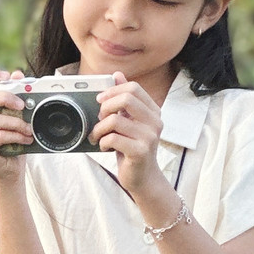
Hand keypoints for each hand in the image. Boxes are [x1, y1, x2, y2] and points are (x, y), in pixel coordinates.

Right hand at [0, 67, 32, 182]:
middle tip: (22, 105)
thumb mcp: (16, 116)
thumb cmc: (11, 142)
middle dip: (6, 98)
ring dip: (17, 123)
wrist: (9, 170)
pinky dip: (16, 136)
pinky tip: (25, 139)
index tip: (6, 75)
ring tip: (29, 129)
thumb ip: (15, 96)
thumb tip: (18, 74)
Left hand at [90, 74, 167, 199]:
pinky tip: (105, 147)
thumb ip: (124, 100)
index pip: (134, 88)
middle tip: (99, 118)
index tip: (100, 100)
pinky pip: (112, 138)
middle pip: (126, 99)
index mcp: (153, 111)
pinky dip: (102, 142)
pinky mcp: (140, 151)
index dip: (113, 90)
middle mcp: (155, 122)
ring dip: (99, 128)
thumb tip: (117, 75)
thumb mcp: (129, 121)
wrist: (143, 178)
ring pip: (115, 120)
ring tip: (98, 136)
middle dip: (106, 106)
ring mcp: (149, 137)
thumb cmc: (133, 149)